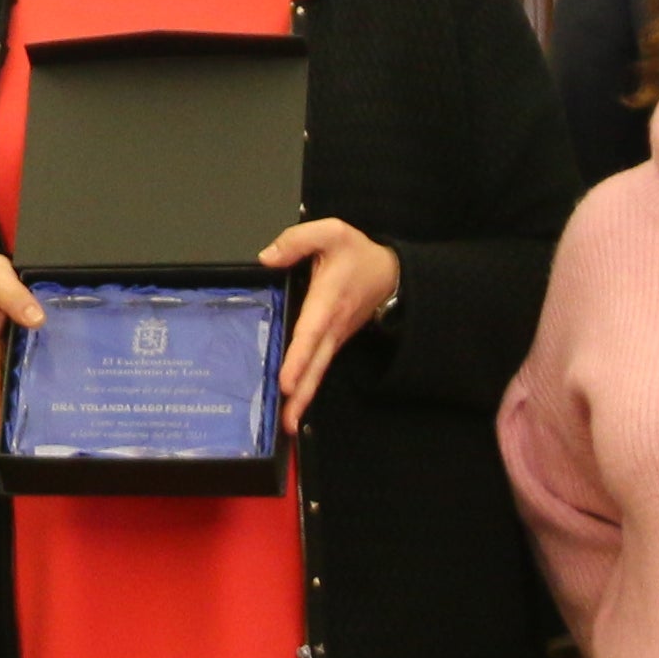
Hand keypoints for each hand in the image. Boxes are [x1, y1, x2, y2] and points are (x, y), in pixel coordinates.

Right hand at [0, 253, 41, 435]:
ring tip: (53, 419)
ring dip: (29, 398)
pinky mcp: (18, 348)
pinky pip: (28, 367)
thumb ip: (14, 297)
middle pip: (1, 389)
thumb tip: (37, 319)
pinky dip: (41, 377)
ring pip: (16, 381)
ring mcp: (5, 354)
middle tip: (32, 435)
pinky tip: (62, 386)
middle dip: (13, 411)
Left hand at [257, 219, 398, 430]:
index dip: (299, 357)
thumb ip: (297, 241)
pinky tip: (295, 406)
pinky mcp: (333, 342)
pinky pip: (319, 367)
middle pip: (316, 364)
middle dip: (302, 393)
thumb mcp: (331, 233)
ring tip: (288, 424)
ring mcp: (334, 337)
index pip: (311, 332)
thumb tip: (267, 258)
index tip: (287, 381)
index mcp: (327, 300)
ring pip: (319, 370)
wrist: (391, 274)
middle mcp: (331, 326)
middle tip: (287, 420)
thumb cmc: (358, 254)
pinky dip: (308, 388)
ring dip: (305, 398)